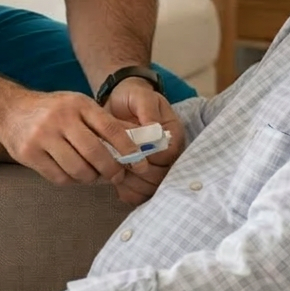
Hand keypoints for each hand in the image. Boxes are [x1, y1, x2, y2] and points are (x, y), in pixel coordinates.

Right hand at [0, 91, 142, 187]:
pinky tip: (72, 173)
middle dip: (111, 170)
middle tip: (117, 176)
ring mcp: (43, 135)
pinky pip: (59, 177)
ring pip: (78, 169)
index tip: (140, 164)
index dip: (128, 148)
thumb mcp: (78, 106)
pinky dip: (71, 180)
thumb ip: (104, 123)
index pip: (110, 128)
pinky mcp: (29, 153)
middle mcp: (61, 118)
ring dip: (90, 178)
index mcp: (78, 104)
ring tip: (93, 175)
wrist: (10, 110)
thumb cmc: (52, 110)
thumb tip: (139, 141)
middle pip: (95, 152)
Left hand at [105, 79, 184, 205]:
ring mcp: (157, 167)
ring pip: (152, 188)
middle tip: (120, 165)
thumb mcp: (141, 96)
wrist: (121, 103)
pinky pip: (140, 194)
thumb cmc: (133, 98)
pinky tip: (117, 185)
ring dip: (134, 186)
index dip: (151, 157)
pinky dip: (129, 193)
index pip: (169, 155)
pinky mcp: (143, 176)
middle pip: (163, 176)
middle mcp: (169, 154)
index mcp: (173, 135)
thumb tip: (154, 129)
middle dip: (141, 174)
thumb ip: (147, 110)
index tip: (132, 152)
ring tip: (116, 175)